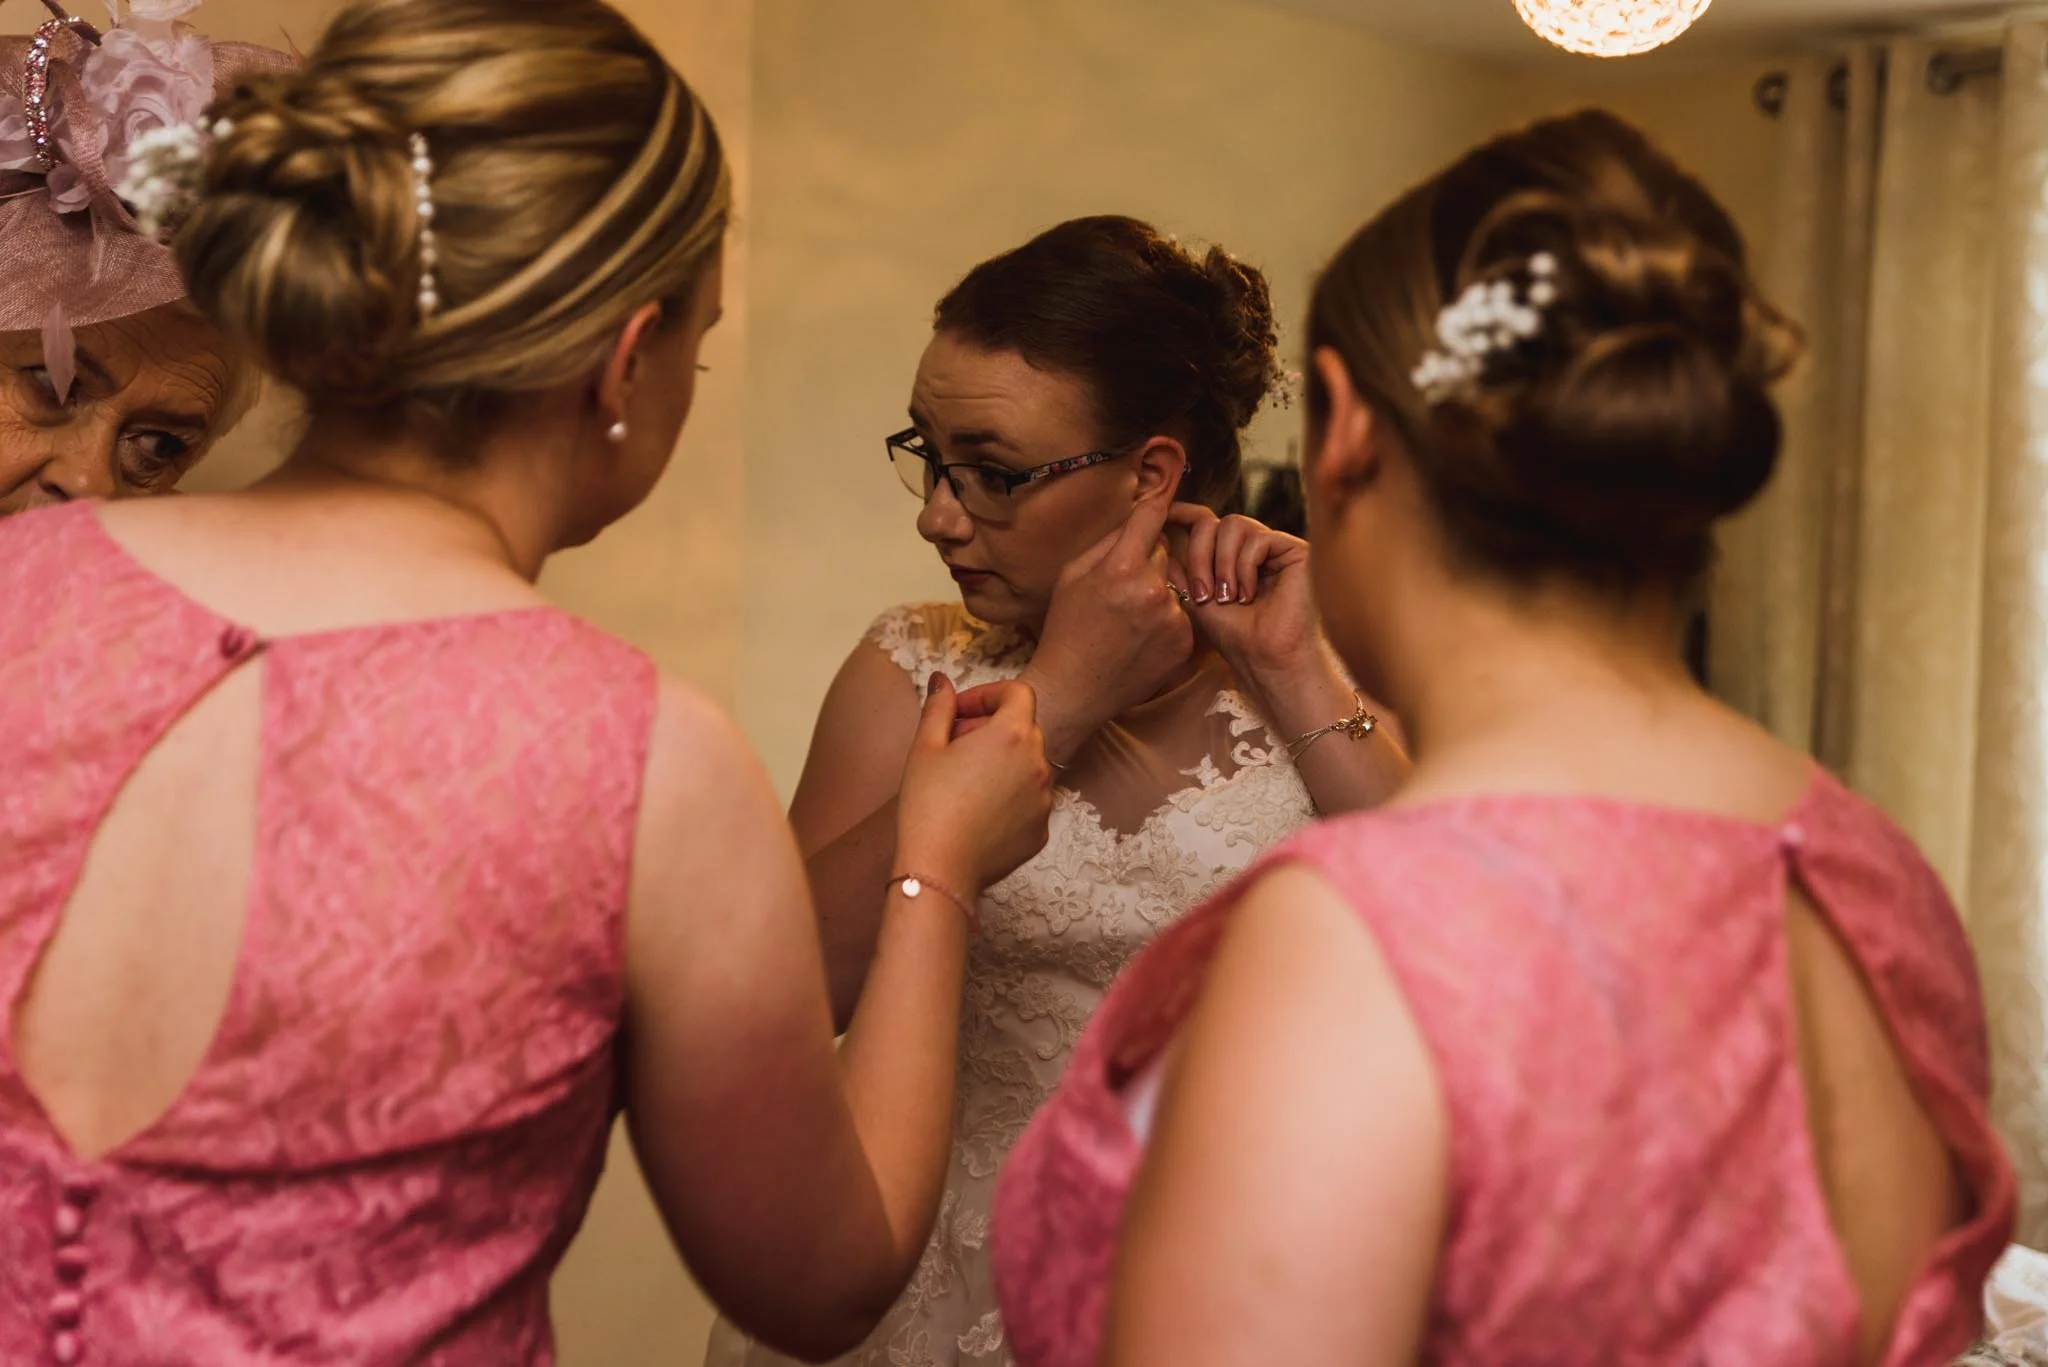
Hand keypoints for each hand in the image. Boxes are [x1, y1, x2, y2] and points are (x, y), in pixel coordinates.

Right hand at [897, 676, 1053, 890]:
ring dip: (1002, 764)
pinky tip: (976, 812)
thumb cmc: (928, 805)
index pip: (1018, 693)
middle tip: (955, 747)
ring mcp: (1045, 799)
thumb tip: (943, 682)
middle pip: (1023, 729)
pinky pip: (1029, 801)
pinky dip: (1009, 797)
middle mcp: (1039, 763)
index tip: (961, 712)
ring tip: (964, 783)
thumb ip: (939, 706)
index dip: (989, 695)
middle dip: (991, 728)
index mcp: (1012, 734)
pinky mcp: (1041, 830)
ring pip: (1027, 766)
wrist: (940, 870)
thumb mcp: (925, 747)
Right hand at [1025, 496, 1194, 753]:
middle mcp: (1153, 589)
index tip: (1158, 502)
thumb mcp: (1071, 575)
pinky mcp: (1185, 643)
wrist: (1073, 689)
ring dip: (1158, 593)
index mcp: (1121, 566)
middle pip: (1163, 551)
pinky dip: (1166, 622)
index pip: (1152, 515)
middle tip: (1119, 589)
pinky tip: (1140, 639)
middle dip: (1146, 561)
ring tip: (1128, 620)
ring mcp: (1172, 618)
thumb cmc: (1066, 629)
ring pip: (1175, 584)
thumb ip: (1107, 541)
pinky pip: (1181, 615)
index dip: (1154, 506)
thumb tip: (1138, 514)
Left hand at [1165, 503, 1320, 684]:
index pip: (1206, 522)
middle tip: (1202, 593)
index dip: (1184, 514)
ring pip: (1233, 525)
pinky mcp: (1295, 550)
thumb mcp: (1197, 599)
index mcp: (1230, 556)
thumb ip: (1181, 570)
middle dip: (1199, 555)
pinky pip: (1258, 539)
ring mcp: (1274, 548)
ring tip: (1227, 598)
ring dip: (1221, 563)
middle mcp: (1252, 547)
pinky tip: (1248, 595)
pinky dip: (1245, 567)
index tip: (1165, 515)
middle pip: (1214, 522)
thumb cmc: (1235, 638)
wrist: (1266, 660)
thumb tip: (1157, 538)